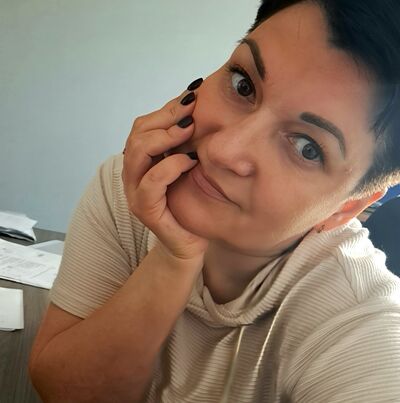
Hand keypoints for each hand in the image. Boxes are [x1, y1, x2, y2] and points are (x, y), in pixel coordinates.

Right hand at [122, 81, 208, 263]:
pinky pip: (152, 181)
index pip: (145, 125)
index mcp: (141, 160)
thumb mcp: (188, 167)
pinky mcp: (144, 209)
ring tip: (189, 130)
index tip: (192, 93)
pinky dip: (171, 167)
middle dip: (166, 117)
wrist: (188, 243)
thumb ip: (185, 143)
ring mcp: (135, 191)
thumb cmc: (190, 204)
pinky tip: (190, 161)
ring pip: (138, 152)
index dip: (167, 107)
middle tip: (192, 109)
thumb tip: (198, 110)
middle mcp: (133, 173)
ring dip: (165, 137)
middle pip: (138, 133)